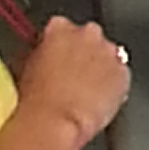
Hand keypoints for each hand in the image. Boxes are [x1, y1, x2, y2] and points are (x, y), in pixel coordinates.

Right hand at [18, 16, 133, 148]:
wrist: (55, 123)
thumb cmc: (36, 100)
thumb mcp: (25, 67)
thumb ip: (39, 52)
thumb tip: (43, 56)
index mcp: (60, 28)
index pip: (61, 26)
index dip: (60, 45)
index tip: (57, 57)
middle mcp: (88, 34)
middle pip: (89, 37)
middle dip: (83, 52)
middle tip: (72, 75)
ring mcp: (109, 53)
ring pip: (107, 55)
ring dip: (100, 68)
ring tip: (86, 91)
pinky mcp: (123, 75)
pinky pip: (120, 76)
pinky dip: (113, 85)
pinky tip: (99, 100)